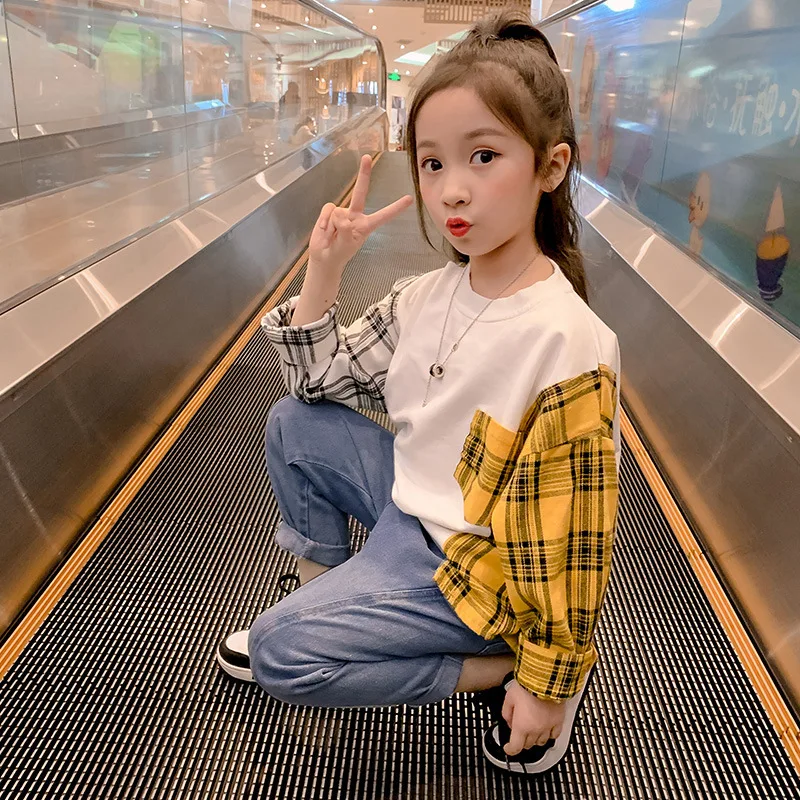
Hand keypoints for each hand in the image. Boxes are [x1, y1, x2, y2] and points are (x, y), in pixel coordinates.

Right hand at [308, 154, 412, 275]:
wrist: (323, 257)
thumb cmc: (338, 253)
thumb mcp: (345, 246)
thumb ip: (345, 231)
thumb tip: (341, 216)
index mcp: (365, 226)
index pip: (382, 216)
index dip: (395, 208)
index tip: (409, 199)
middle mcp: (355, 216)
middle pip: (360, 193)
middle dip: (364, 175)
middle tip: (367, 158)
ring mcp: (342, 212)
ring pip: (337, 211)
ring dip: (331, 226)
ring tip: (330, 238)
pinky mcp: (330, 211)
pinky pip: (327, 210)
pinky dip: (324, 222)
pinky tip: (324, 231)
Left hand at [502, 679, 565, 755]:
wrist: (546, 678)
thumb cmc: (527, 685)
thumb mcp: (509, 697)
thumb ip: (506, 712)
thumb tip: (508, 720)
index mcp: (522, 726)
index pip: (515, 747)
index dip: (510, 749)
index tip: (508, 747)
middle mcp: (535, 729)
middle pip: (528, 745)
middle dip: (521, 741)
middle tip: (518, 732)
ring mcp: (548, 726)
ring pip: (541, 742)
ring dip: (535, 739)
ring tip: (531, 731)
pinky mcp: (558, 720)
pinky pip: (555, 734)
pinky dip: (549, 735)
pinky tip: (546, 731)